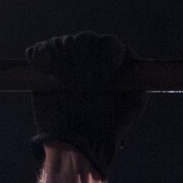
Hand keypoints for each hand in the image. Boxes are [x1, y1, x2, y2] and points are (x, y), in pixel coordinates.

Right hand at [26, 32, 144, 175]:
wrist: (72, 143)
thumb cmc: (102, 131)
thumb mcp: (126, 115)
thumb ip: (135, 98)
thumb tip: (141, 85)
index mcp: (113, 65)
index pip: (110, 44)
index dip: (107, 55)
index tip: (103, 77)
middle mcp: (92, 57)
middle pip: (86, 39)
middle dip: (83, 60)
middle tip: (81, 86)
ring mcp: (68, 59)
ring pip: (63, 43)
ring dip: (63, 61)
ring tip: (65, 84)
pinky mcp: (47, 65)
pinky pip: (42, 50)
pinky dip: (41, 55)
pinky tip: (43, 68)